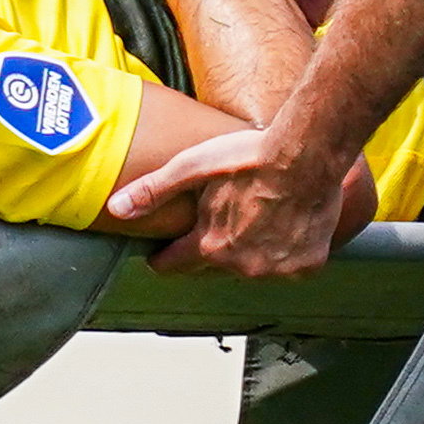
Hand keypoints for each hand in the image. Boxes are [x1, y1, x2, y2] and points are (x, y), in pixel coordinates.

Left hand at [105, 123, 358, 276]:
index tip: (162, 252)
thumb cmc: (250, 156)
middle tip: (217, 221)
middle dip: (209, 249)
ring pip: (251, 267)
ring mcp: (276, 270)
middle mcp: (242, 267)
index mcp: (210, 247)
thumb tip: (116, 209)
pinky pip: (287, 265)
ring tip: (254, 219)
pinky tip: (284, 225)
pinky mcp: (306, 266)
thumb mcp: (192, 166)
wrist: (308, 154)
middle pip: (213, 267)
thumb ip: (153, 191)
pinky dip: (284, 251)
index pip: (174, 265)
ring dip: (248, 251)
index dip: (165, 257)